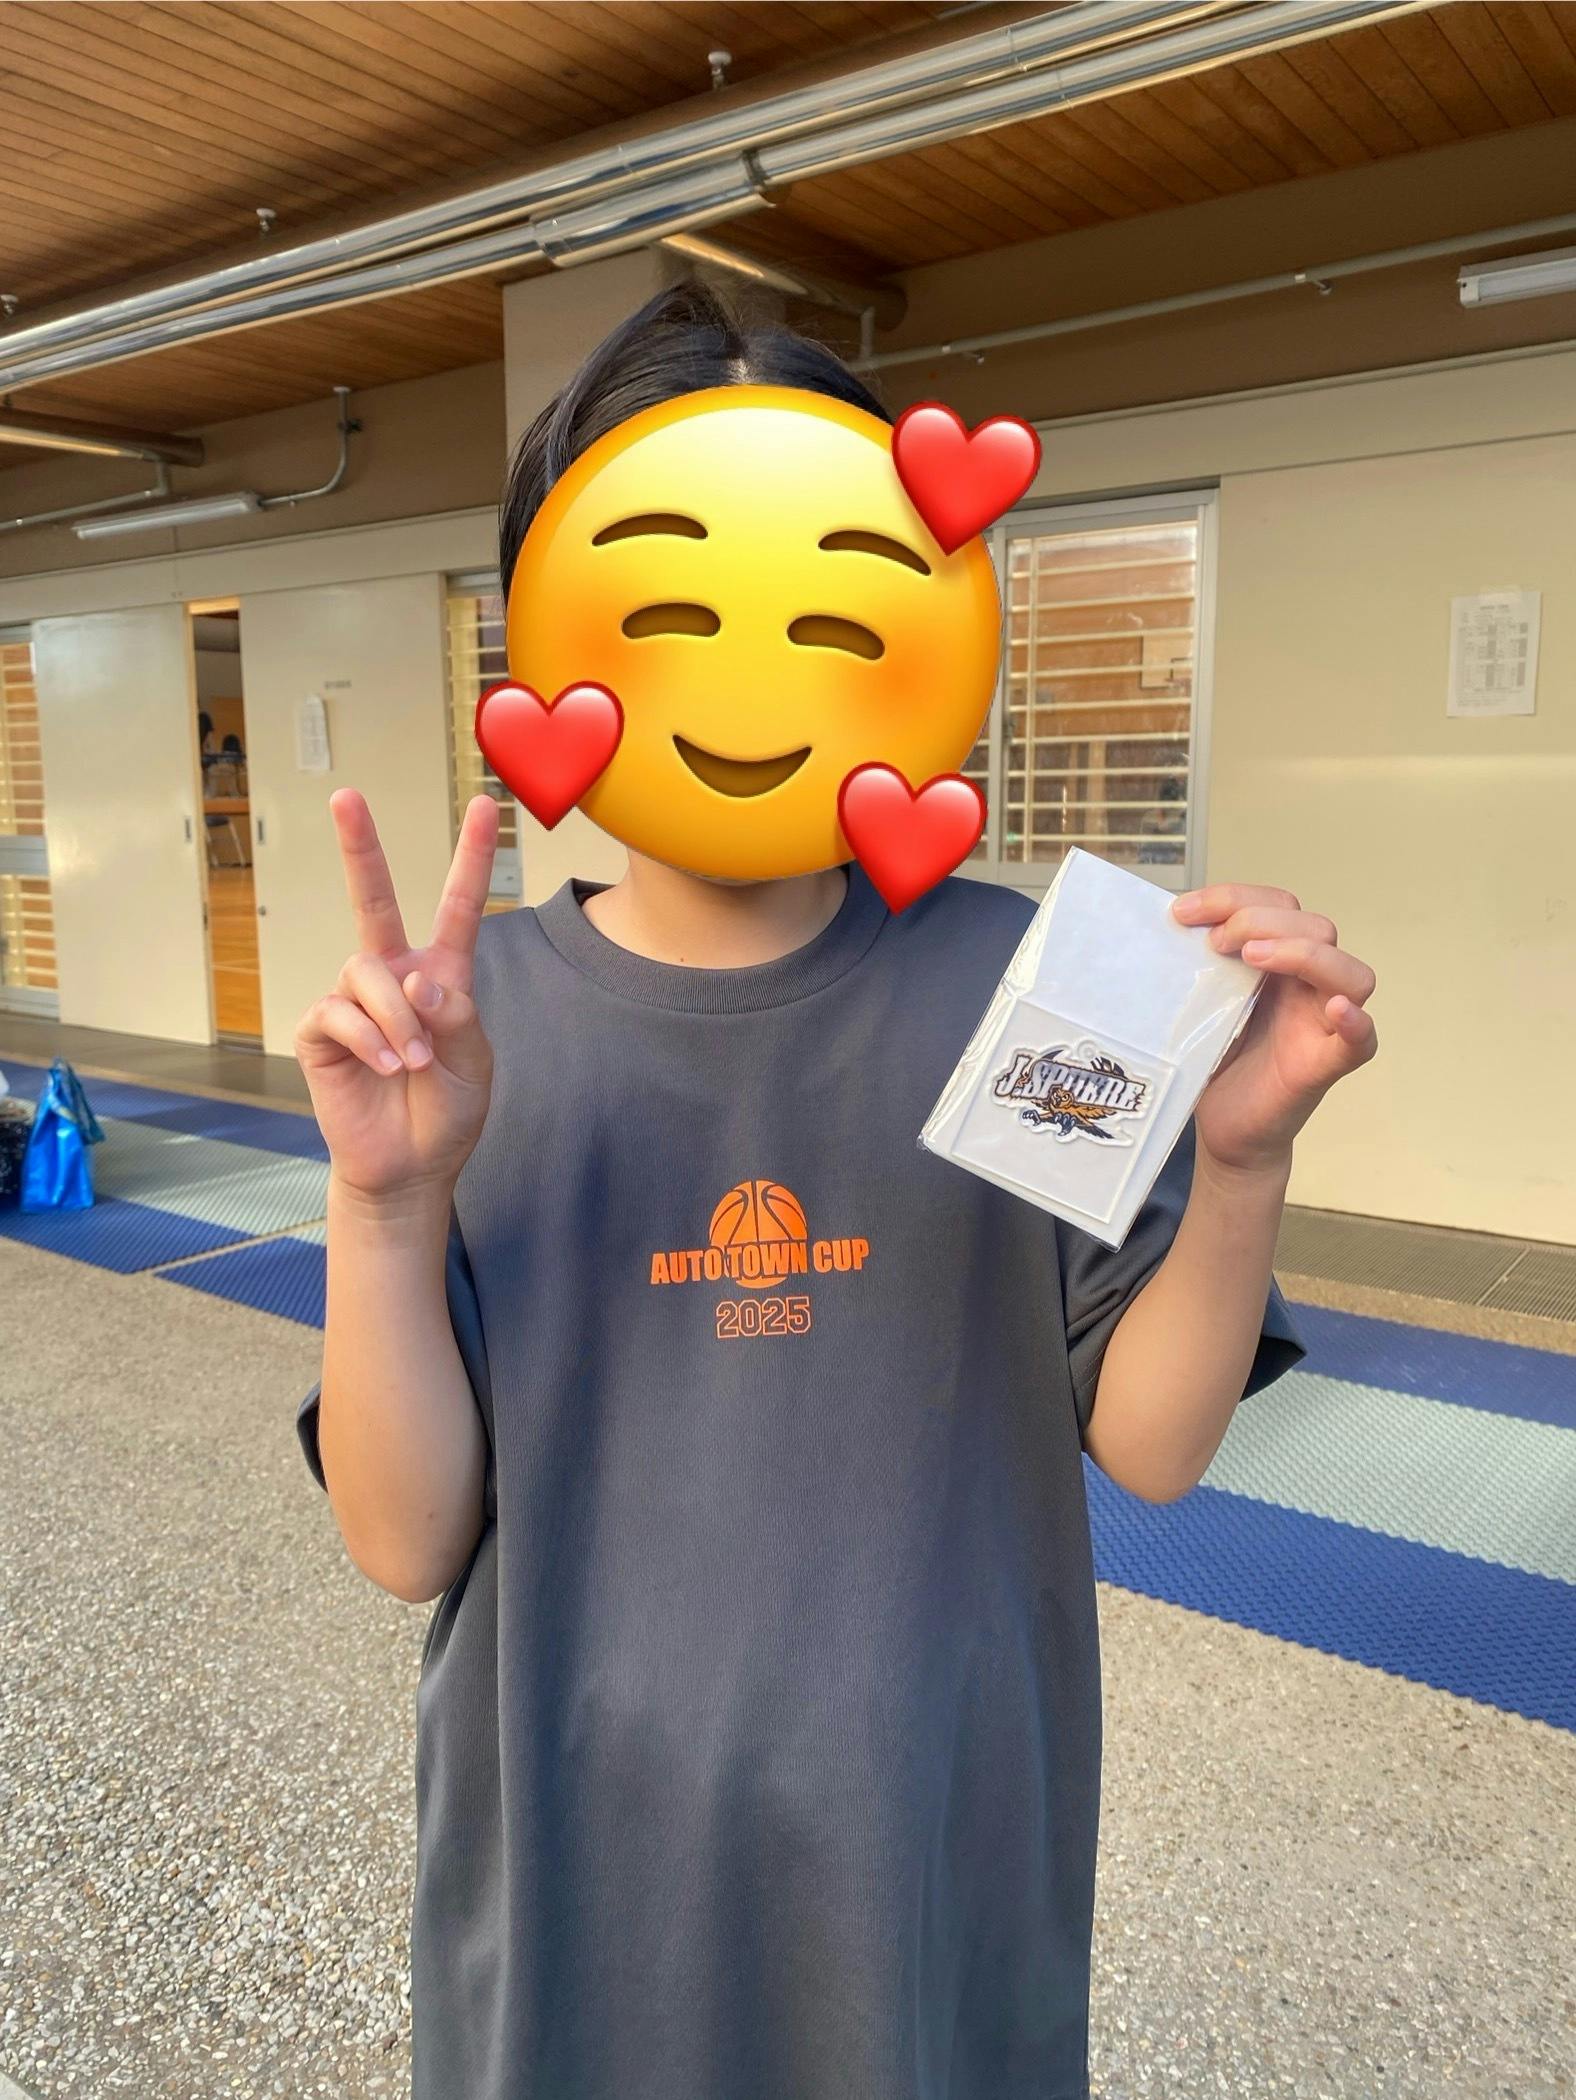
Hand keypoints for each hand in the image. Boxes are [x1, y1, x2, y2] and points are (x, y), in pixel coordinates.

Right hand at [294, 790, 499, 1203]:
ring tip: (415, 1063)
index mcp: (441, 974)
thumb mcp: (474, 1064)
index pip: (457, 906)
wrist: (410, 1167)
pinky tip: (389, 1067)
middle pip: (374, 899)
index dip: (471, 857)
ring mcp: (353, 1000)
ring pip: (367, 971)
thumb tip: (416, 977)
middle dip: (360, 847)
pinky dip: (370, 1039)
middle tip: (346, 796)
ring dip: (397, 1017)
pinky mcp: (321, 1031)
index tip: (488, 806)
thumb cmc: (446, 1112)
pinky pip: (339, 1012)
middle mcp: (393, 976)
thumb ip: (456, 1017)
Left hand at [1170, 883, 1378, 1176]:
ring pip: (1351, 972)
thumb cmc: (1216, 1061)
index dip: (1233, 898)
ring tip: (1253, 958)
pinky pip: (1361, 1040)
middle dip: (1261, 921)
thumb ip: (1201, 964)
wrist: (1224, 1128)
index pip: (1278, 906)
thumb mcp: (1202, 1001)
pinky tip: (1336, 1009)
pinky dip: (1356, 1021)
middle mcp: (1310, 985)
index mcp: (1281, 961)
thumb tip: (1172, 920)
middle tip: (1216, 943)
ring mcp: (1326, 1023)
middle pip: (1316, 928)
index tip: (1183, 912)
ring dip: (1303, 953)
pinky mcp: (1329, 1063)